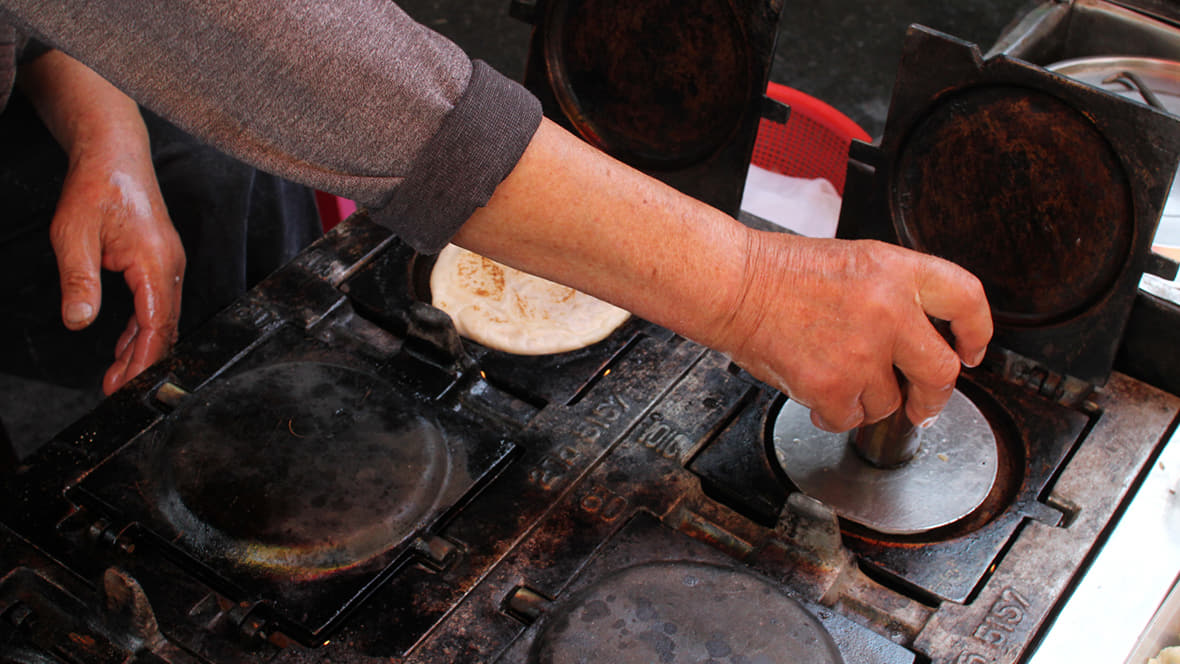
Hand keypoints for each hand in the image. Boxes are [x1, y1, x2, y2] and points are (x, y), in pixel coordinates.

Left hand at [19, 50, 184, 394]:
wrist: (113, 152)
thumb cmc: (96, 186)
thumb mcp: (73, 234)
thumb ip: (79, 281)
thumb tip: (79, 321)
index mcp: (156, 262)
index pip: (156, 325)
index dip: (142, 360)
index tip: (125, 386)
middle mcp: (171, 267)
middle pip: (165, 329)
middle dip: (143, 363)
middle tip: (116, 391)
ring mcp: (169, 265)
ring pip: (163, 320)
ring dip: (142, 349)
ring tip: (117, 378)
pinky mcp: (159, 263)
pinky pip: (157, 306)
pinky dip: (142, 330)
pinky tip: (123, 347)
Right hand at [454, 118, 990, 432]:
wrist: (732, 285)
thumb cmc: (779, 272)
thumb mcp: (853, 261)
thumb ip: (893, 293)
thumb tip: (917, 341)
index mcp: (897, 269)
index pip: (966, 298)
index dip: (978, 330)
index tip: (973, 349)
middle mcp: (889, 309)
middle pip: (941, 371)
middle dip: (933, 396)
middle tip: (923, 404)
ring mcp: (863, 351)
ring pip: (888, 402)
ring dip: (865, 400)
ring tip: (833, 376)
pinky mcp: (832, 385)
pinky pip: (847, 417)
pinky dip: (831, 413)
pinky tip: (813, 390)